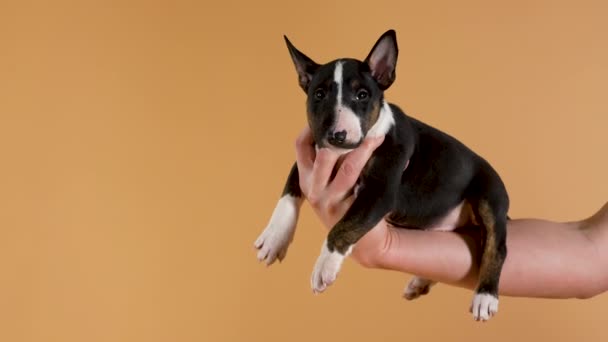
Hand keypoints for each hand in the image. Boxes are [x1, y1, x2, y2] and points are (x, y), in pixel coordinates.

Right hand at [294, 127, 387, 266]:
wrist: (365, 243)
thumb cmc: (348, 206)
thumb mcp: (330, 185)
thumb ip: (330, 162)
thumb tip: (344, 127)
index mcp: (306, 180)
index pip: (300, 146)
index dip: (312, 127)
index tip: (328, 115)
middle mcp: (314, 190)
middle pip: (324, 153)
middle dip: (343, 136)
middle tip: (360, 123)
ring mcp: (331, 201)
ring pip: (348, 166)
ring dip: (365, 148)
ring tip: (378, 136)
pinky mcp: (350, 210)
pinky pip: (365, 182)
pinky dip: (377, 166)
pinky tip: (390, 156)